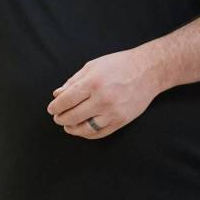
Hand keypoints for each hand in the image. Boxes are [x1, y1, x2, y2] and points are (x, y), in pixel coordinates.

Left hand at [46, 49, 161, 139]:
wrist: (148, 71)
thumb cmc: (118, 65)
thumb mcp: (92, 66)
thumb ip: (73, 81)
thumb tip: (57, 94)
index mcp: (92, 83)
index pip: (66, 100)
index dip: (56, 107)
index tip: (51, 109)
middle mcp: (102, 99)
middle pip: (73, 116)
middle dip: (61, 119)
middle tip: (56, 118)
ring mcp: (113, 112)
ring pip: (86, 128)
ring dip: (72, 129)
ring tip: (67, 126)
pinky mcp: (122, 121)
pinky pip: (101, 133)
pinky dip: (88, 134)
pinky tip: (81, 130)